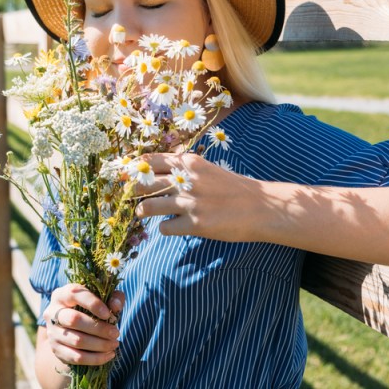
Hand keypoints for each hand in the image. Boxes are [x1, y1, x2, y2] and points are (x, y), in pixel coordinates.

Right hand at [42, 284, 124, 365]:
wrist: (73, 329)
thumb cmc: (91, 308)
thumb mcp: (103, 298)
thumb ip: (113, 297)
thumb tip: (115, 306)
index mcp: (62, 294)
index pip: (75, 294)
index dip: (93, 304)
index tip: (108, 314)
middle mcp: (52, 312)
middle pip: (74, 320)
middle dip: (98, 328)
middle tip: (116, 333)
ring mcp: (52, 332)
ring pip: (76, 340)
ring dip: (100, 344)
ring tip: (114, 344)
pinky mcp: (56, 350)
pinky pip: (76, 357)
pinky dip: (95, 358)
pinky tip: (109, 355)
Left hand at [134, 152, 262, 240]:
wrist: (261, 208)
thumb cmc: (234, 189)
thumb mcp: (208, 171)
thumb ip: (184, 170)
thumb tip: (155, 174)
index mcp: (190, 163)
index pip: (150, 161)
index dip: (135, 168)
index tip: (126, 174)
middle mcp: (187, 180)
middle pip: (143, 183)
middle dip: (132, 190)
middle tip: (128, 195)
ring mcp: (190, 203)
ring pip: (147, 207)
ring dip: (143, 211)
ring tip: (143, 212)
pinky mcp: (195, 224)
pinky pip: (164, 228)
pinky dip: (166, 228)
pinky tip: (173, 226)